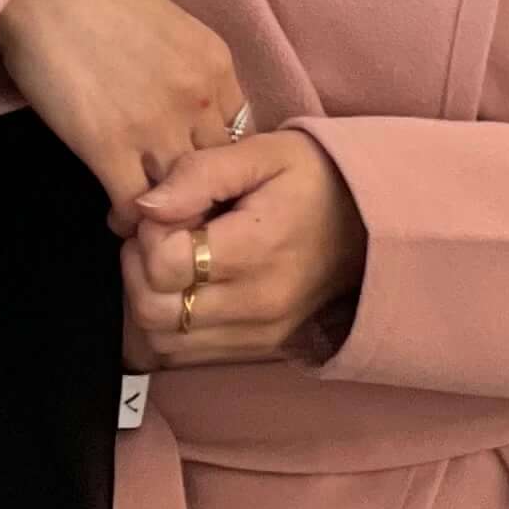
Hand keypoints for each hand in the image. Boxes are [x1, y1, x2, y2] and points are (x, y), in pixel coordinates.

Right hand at [0, 0, 249, 231]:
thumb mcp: (171, 29)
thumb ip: (190, 76)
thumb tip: (191, 122)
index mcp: (216, 65)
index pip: (243, 138)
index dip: (222, 164)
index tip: (203, 174)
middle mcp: (197, 99)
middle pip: (217, 172)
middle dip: (201, 194)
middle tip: (182, 207)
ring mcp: (155, 126)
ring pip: (182, 197)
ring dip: (168, 212)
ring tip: (152, 217)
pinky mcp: (108, 147)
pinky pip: (137, 206)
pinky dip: (131, 219)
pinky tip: (120, 215)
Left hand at [120, 131, 366, 367]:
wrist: (371, 224)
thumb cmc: (312, 177)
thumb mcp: (261, 152)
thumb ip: (198, 174)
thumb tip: (144, 206)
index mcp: (257, 250)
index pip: (164, 263)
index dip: (147, 231)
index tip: (165, 207)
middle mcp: (257, 305)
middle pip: (153, 310)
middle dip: (138, 266)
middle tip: (158, 231)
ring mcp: (259, 336)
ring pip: (162, 341)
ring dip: (149, 297)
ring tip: (171, 257)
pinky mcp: (258, 350)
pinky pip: (187, 356)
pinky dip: (170, 324)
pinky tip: (184, 286)